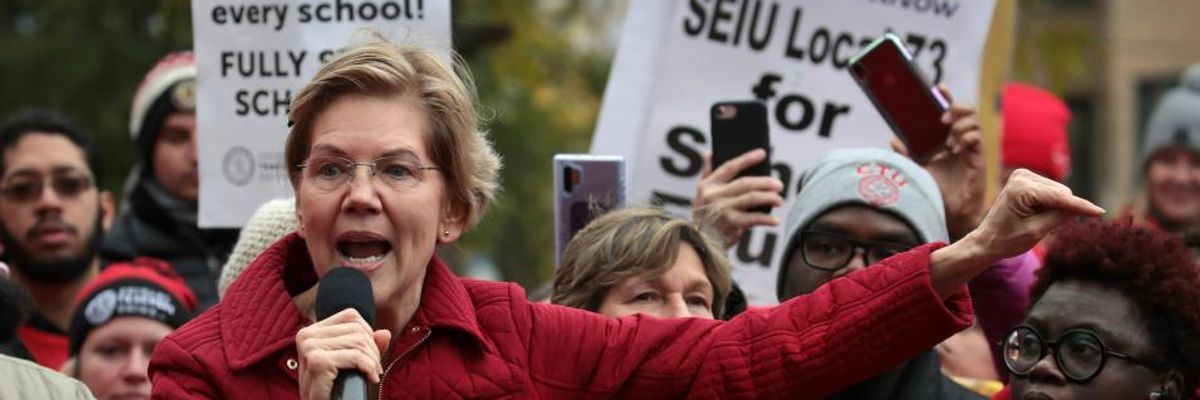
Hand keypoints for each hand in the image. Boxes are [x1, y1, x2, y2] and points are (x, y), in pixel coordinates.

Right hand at [296, 309, 391, 399]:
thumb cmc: (333, 389)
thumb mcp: (351, 364)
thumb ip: (367, 347)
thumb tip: (385, 333)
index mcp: (311, 331)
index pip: (350, 316)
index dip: (368, 335)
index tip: (369, 357)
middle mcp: (306, 335)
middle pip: (357, 329)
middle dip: (373, 351)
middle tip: (373, 370)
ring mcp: (310, 348)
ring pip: (359, 341)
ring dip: (372, 361)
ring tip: (370, 375)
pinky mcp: (317, 362)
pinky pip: (356, 356)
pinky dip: (369, 368)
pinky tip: (370, 379)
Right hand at [693, 149, 783, 247]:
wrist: (701, 243)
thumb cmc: (704, 216)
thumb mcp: (701, 194)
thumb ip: (706, 173)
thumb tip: (709, 153)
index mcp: (708, 185)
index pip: (730, 167)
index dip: (747, 159)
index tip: (763, 153)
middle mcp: (715, 195)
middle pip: (746, 183)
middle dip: (765, 182)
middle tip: (779, 185)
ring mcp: (723, 210)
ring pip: (752, 198)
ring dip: (769, 198)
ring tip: (780, 200)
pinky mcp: (731, 224)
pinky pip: (754, 219)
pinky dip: (767, 220)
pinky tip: (776, 220)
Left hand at [892, 84, 984, 239]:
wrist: (948, 213)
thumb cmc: (935, 191)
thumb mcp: (916, 170)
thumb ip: (905, 155)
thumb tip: (892, 139)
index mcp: (945, 139)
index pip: (949, 112)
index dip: (947, 97)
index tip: (938, 88)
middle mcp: (959, 140)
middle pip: (966, 111)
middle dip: (956, 107)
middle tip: (943, 118)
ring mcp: (970, 148)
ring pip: (973, 122)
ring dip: (960, 124)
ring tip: (948, 137)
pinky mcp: (978, 158)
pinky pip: (977, 138)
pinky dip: (966, 136)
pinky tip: (956, 146)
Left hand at [964, 169, 1102, 262]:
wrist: (987, 240)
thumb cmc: (1008, 239)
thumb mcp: (1037, 231)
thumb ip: (1061, 216)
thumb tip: (1083, 206)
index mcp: (1021, 189)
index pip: (1060, 198)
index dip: (1081, 206)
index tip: (1101, 212)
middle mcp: (1022, 176)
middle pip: (1062, 193)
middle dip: (1061, 210)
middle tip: (1042, 226)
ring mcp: (1023, 175)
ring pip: (1059, 192)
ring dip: (1055, 208)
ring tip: (1034, 220)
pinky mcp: (1026, 178)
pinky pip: (1052, 192)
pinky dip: (1050, 204)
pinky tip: (1034, 213)